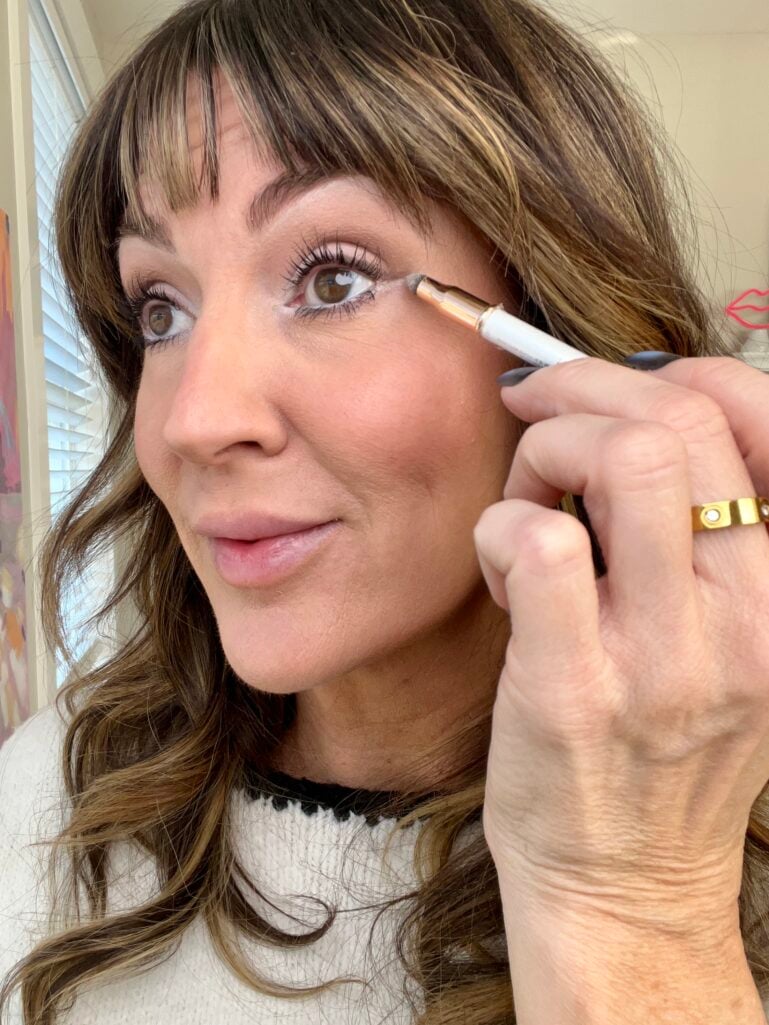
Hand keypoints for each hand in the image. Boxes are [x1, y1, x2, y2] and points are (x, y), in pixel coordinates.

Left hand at [475, 355, 768, 929]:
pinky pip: (537, 541)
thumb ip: (706, 534)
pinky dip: (499, 526)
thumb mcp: (728, 637)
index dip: (673, 373)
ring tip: (527, 503)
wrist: (626, 885)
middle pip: (679, 423)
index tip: (611, 384)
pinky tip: (501, 567)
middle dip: (584, 391)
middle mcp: (749, 617)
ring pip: (618, 462)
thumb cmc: (663, 747)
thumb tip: (637, 408)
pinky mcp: (575, 689)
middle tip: (536, 420)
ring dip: (545, 453)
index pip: (761, 417)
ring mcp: (666, 657)